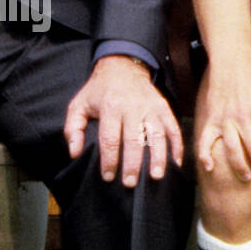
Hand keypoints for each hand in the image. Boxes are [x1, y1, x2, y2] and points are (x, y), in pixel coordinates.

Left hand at [63, 56, 182, 183]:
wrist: (122, 65)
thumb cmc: (99, 90)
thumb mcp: (79, 105)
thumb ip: (73, 129)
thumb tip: (74, 153)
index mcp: (110, 107)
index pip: (110, 138)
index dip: (109, 160)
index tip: (108, 176)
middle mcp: (132, 107)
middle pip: (134, 140)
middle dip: (133, 164)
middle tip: (130, 183)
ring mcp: (150, 107)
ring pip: (157, 135)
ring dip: (158, 157)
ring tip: (156, 177)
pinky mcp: (163, 107)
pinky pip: (173, 128)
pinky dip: (177, 146)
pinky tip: (176, 163)